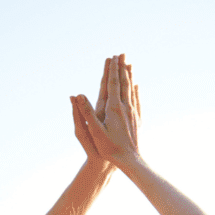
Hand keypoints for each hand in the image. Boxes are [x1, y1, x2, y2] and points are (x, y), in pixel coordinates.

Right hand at [70, 54, 140, 168]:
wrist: (130, 161)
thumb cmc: (109, 148)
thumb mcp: (93, 131)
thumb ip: (86, 112)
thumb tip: (77, 96)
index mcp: (114, 108)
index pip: (112, 84)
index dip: (112, 70)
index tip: (112, 57)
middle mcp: (126, 108)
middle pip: (124, 83)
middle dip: (122, 68)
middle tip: (122, 54)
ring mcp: (133, 113)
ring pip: (132, 90)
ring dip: (129, 76)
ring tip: (129, 65)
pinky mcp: (137, 120)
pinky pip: (137, 101)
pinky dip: (136, 91)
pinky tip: (136, 86)